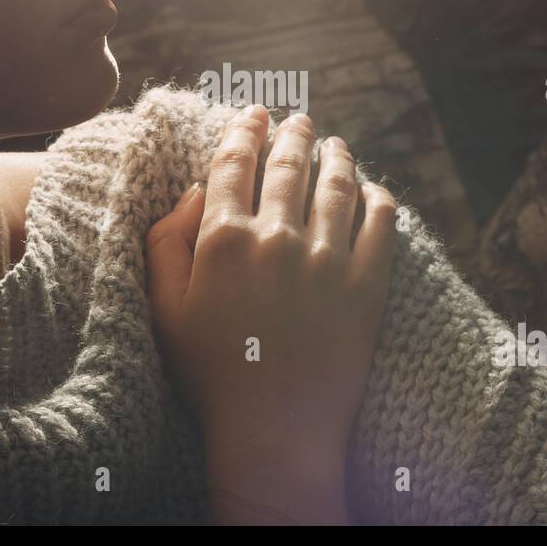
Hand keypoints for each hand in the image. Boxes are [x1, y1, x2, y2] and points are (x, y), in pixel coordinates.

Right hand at [145, 105, 398, 521]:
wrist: (273, 432)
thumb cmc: (211, 373)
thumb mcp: (164, 310)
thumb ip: (166, 244)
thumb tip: (197, 193)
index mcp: (224, 240)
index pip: (236, 162)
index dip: (244, 130)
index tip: (253, 114)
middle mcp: (278, 238)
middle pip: (289, 164)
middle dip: (293, 134)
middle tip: (298, 120)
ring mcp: (328, 259)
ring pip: (338, 184)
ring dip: (337, 156)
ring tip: (336, 144)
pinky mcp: (368, 285)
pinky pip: (382, 223)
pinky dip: (379, 198)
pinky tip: (374, 190)